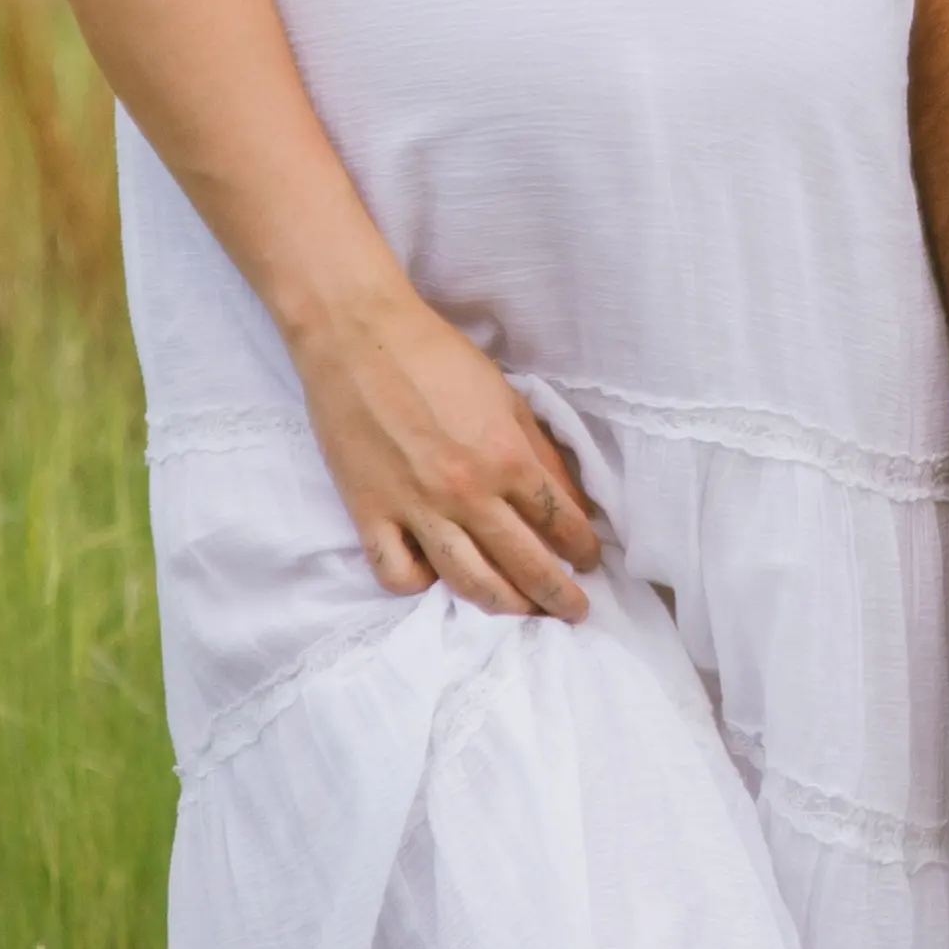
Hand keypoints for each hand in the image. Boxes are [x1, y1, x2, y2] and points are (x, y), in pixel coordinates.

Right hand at [289, 272, 604, 618]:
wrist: (358, 336)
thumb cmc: (436, 356)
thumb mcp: (506, 395)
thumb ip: (541, 451)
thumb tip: (573, 501)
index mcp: (505, 457)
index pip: (559, 521)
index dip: (583, 547)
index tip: (590, 561)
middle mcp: (466, 492)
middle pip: (525, 564)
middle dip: (558, 595)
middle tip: (575, 611)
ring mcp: (416, 508)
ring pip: (469, 581)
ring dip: (506, 605)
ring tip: (524, 613)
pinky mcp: (369, 513)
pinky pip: (398, 573)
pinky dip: (419, 584)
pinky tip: (435, 578)